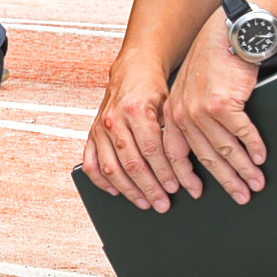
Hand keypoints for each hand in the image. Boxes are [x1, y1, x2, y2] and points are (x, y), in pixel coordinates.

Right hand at [82, 56, 193, 213]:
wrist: (132, 72)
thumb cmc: (155, 91)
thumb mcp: (170, 106)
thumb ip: (174, 134)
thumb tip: (185, 168)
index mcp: (136, 110)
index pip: (151, 151)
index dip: (164, 173)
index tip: (176, 188)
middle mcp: (114, 120)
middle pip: (132, 164)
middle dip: (150, 188)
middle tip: (163, 204)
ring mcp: (100, 129)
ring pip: (111, 169)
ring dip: (129, 190)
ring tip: (145, 202)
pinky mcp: (91, 134)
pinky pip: (91, 164)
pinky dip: (102, 182)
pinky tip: (116, 191)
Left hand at [163, 14, 268, 204]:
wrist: (227, 34)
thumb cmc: (214, 62)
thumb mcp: (191, 89)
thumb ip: (191, 116)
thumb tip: (206, 147)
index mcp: (172, 113)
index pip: (175, 154)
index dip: (186, 177)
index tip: (196, 195)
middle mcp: (183, 114)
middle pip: (205, 157)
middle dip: (226, 180)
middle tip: (241, 196)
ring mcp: (202, 110)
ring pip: (226, 150)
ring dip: (244, 169)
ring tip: (256, 182)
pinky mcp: (224, 103)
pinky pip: (242, 133)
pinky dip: (254, 147)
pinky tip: (261, 157)